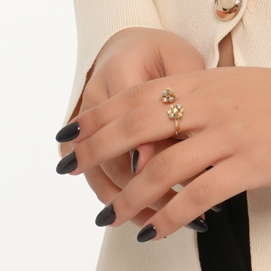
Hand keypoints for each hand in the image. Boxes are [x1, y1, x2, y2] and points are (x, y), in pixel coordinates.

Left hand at [57, 65, 270, 239]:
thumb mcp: (242, 89)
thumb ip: (202, 102)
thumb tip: (162, 127)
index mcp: (206, 81)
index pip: (136, 94)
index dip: (96, 114)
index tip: (68, 133)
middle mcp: (212, 102)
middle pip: (136, 124)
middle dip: (96, 150)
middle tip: (70, 171)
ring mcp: (231, 132)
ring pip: (161, 167)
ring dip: (128, 196)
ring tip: (107, 217)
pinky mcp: (253, 163)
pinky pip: (197, 195)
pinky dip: (169, 217)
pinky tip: (153, 232)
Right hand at [58, 27, 204, 215]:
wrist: (135, 47)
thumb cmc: (168, 57)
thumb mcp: (183, 67)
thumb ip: (172, 108)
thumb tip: (144, 165)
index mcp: (122, 69)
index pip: (133, 125)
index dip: (154, 159)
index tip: (187, 186)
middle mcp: (95, 95)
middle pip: (112, 157)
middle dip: (145, 192)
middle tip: (180, 213)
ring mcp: (86, 119)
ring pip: (100, 174)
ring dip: (132, 203)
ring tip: (166, 223)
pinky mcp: (84, 139)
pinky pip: (98, 175)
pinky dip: (124, 199)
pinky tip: (150, 216)